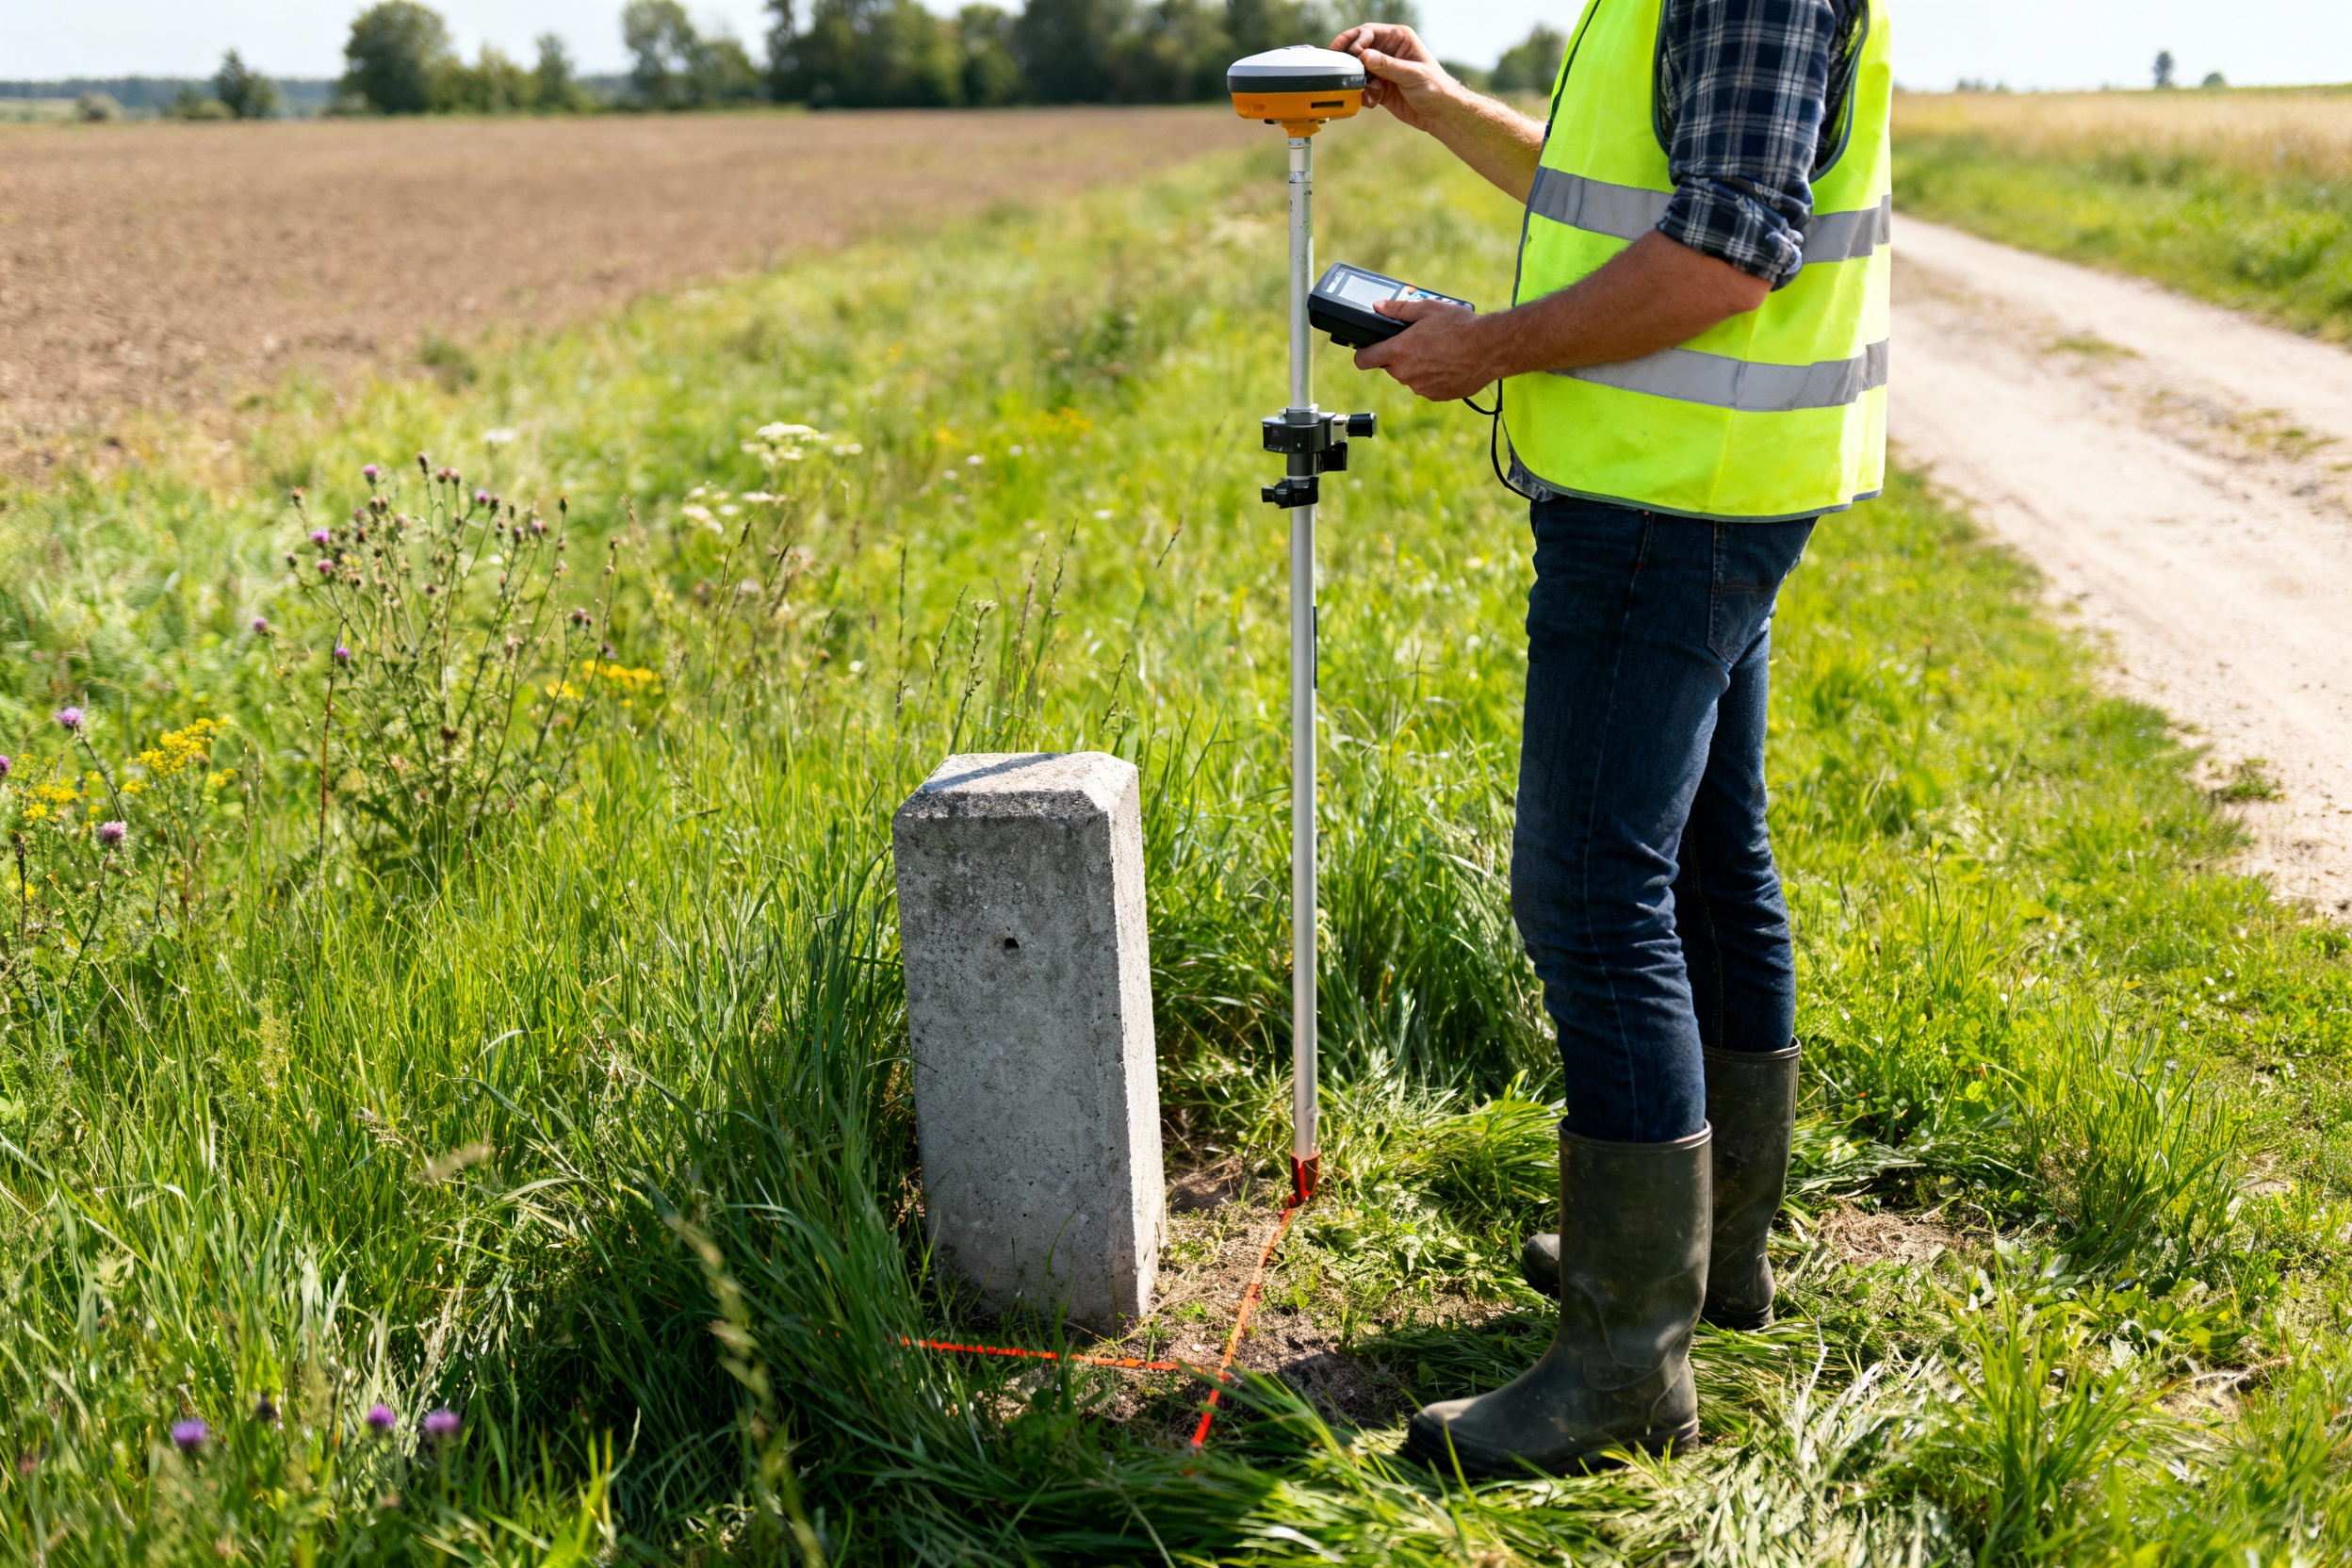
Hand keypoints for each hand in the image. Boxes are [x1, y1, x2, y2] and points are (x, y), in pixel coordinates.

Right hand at [1330, 23, 1457, 135]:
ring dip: (1356, 80)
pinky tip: (1372, 102)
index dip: (1356, 40)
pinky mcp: (1379, 88)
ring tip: (1363, 90)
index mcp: (1398, 39)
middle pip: (1358, 48)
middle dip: (1349, 58)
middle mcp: (1388, 51)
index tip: (1352, 53)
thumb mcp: (1412, 74)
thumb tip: (1363, 56)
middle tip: (1337, 65)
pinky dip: (1363, 95)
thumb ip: (1387, 65)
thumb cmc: (1435, 88)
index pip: (1369, 32)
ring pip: (1358, 70)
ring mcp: (1382, 70)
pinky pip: (1362, 88)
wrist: (1440, 114)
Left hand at [1353, 299, 1498, 403]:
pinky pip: (1426, 386)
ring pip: (1409, 377)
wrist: (1490, 349)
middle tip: (1419, 340)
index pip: (1363, 360)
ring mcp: (1421, 387)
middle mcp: (1406, 373)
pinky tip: (1447, 363)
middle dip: (1398, 355)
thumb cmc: (1461, 326)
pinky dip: (1432, 377)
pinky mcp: (1436, 396)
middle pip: (1389, 367)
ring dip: (1417, 366)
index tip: (1369, 349)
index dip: (1363, 353)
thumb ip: (1398, 309)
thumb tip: (1378, 307)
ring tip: (1438, 350)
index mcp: (1399, 351)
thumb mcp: (1428, 309)